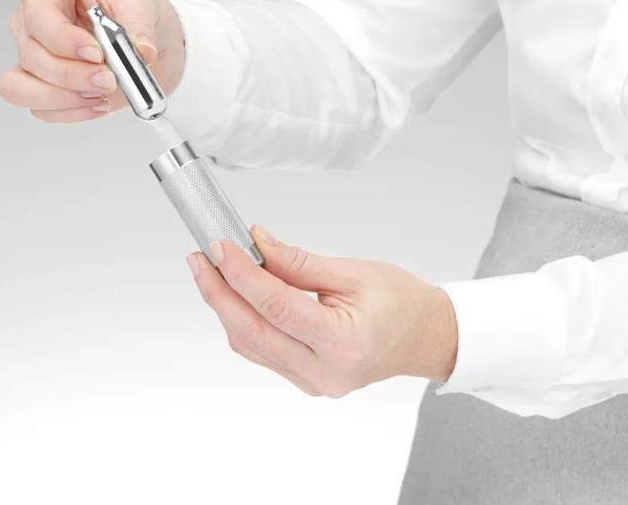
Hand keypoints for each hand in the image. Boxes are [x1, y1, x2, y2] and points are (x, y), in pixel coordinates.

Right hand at [0, 0, 185, 121]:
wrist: (140, 38)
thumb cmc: (129, 7)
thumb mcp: (142, 1)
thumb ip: (140, 25)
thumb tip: (142, 52)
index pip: (37, 12)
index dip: (62, 38)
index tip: (96, 52)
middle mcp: (30, 21)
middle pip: (31, 55)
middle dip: (71, 74)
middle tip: (109, 79)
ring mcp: (31, 56)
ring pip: (20, 87)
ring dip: (63, 98)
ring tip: (100, 94)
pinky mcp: (41, 86)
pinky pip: (40, 109)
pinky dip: (71, 112)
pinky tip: (99, 104)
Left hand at [187, 226, 457, 396]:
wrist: (426, 336)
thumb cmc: (402, 303)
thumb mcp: (354, 272)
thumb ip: (299, 262)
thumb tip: (256, 243)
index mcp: (344, 343)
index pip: (276, 306)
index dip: (241, 274)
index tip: (220, 247)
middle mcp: (325, 372)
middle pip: (253, 331)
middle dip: (219, 292)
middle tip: (200, 258)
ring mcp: (313, 383)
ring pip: (251, 344)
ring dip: (226, 307)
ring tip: (211, 270)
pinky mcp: (305, 380)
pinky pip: (262, 352)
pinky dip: (244, 321)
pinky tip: (235, 295)